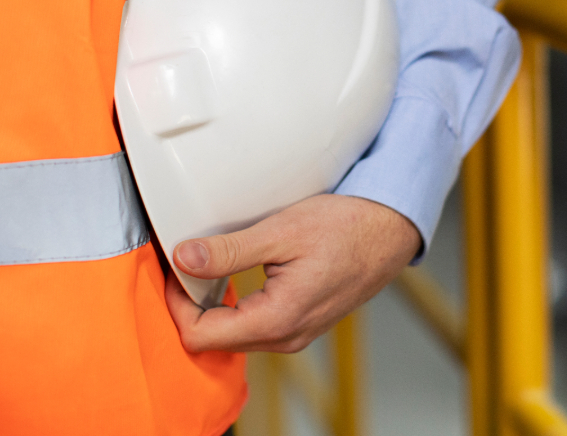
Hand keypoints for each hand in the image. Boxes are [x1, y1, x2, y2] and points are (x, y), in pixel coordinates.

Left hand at [165, 193, 421, 353]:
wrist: (390, 229)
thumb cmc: (348, 227)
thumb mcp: (281, 231)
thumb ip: (229, 251)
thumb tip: (184, 258)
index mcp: (278, 319)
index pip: (201, 335)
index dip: (177, 303)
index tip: (175, 267)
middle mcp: (286, 337)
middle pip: (215, 339)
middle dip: (191, 304)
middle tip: (186, 262)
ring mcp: (296, 333)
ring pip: (235, 334)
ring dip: (214, 304)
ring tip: (209, 265)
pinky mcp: (302, 322)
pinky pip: (256, 326)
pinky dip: (237, 305)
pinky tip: (236, 275)